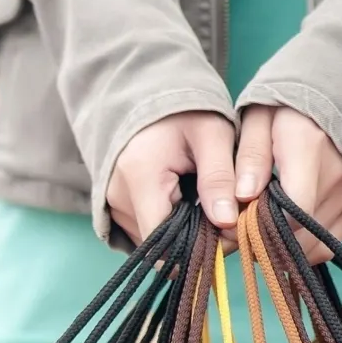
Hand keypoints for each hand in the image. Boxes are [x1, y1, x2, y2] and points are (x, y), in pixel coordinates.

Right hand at [106, 111, 237, 245]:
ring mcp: (112, 203)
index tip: (229, 233)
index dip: (199, 248)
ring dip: (185, 234)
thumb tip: (227, 222)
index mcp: (140, 177)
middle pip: (160, 246)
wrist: (145, 94)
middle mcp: (118, 196)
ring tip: (206, 205)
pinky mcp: (114, 206)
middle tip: (227, 217)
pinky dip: (171, 227)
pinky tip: (187, 204)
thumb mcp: (212, 135)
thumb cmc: (183, 110)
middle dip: (198, 241)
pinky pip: (146, 231)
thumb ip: (219, 177)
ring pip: (154, 242)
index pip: (163, 243)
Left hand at [234, 105, 341, 262]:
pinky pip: (328, 245)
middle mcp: (337, 176)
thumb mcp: (259, 118)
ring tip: (259, 229)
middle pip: (299, 233)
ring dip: (282, 248)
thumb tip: (243, 195)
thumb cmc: (290, 106)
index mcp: (308, 148)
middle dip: (264, 241)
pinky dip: (302, 247)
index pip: (292, 209)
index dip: (260, 227)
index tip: (235, 225)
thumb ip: (251, 155)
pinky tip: (284, 233)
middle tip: (238, 230)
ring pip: (313, 245)